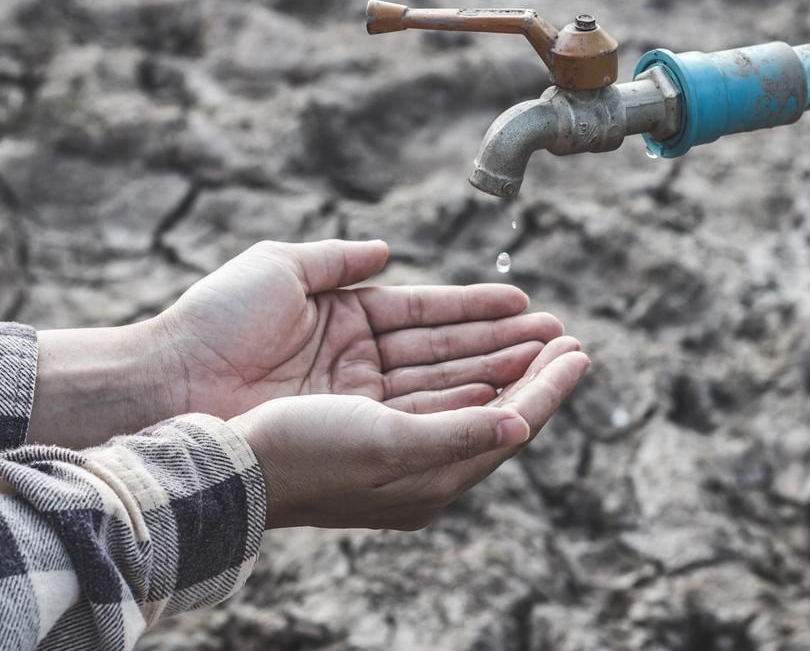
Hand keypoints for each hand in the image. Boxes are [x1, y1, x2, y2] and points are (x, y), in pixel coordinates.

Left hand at [30, 240, 562, 446]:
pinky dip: (479, 411)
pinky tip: (521, 396)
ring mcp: (363, 408)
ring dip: (507, 375)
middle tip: (563, 335)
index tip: (525, 302)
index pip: (429, 317)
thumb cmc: (212, 323)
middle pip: (451, 357)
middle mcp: (361, 371)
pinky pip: (433, 423)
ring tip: (559, 358)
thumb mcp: (280, 270)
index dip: (479, 309)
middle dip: (509, 346)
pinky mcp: (364, 440)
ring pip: (452, 389)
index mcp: (347, 327)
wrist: (167, 384)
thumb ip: (337, 259)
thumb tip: (385, 250)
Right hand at [229, 336, 589, 529]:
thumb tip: (523, 423)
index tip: (581, 351)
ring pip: (465, 394)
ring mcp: (394, 442)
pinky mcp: (369, 421)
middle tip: (568, 335)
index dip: (549, 387)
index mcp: (432, 479)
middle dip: (533, 370)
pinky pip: (431, 390)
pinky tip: (476, 353)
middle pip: (495, 408)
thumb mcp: (389, 445)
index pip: (511, 424)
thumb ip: (460, 434)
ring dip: (501, 360)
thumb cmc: (304, 455)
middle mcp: (420, 465)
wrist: (228, 464)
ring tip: (536, 331)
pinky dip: (461, 368)